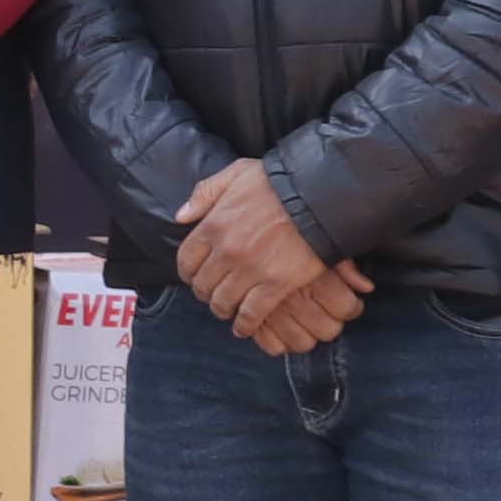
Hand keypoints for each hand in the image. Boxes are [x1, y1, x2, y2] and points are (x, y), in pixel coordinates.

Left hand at [175, 161, 367, 354]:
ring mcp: (250, 270)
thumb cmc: (279, 183)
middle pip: (203, 285)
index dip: (188, 273)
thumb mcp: (236, 173)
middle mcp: (226, 251)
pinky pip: (251, 314)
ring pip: (223, 302)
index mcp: (213, 225)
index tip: (194, 276)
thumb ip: (205, 193)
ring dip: (222, 310)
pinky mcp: (275, 284)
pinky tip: (244, 327)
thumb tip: (181, 216)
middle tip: (213, 295)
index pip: (186, 260)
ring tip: (228, 310)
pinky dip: (245, 325)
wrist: (320, 196)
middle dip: (205, 293)